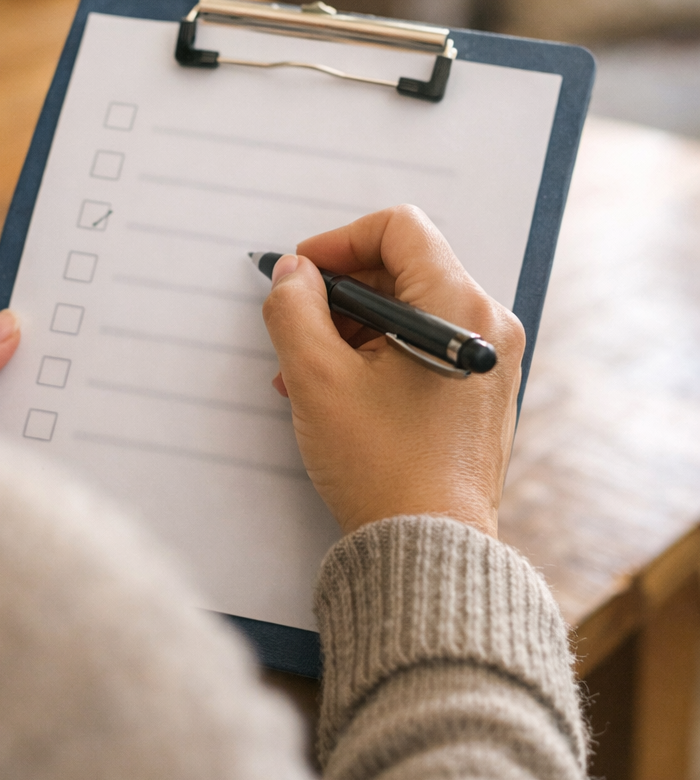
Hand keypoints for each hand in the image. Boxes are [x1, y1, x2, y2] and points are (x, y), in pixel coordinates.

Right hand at [261, 207, 523, 537]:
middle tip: (295, 331)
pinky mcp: (479, 392)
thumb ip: (295, 308)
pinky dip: (375, 357)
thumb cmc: (384, 469)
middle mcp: (487, 325)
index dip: (339, 241)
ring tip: (304, 376)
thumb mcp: (318, 378)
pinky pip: (422, 347)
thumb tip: (292, 274)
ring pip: (407, 311)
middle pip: (402, 269)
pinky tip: (335, 395)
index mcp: (460, 307)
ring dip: (349, 330)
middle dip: (338, 295)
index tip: (300, 273)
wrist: (430, 551)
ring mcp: (488, 360)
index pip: (400, 228)